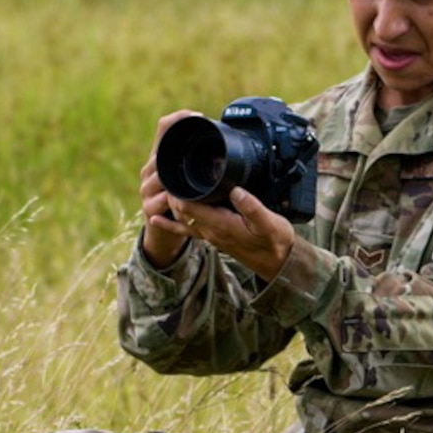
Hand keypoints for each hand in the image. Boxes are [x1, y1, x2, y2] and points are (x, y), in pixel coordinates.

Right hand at [138, 111, 200, 267]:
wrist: (163, 230)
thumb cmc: (179, 199)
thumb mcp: (185, 176)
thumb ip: (197, 158)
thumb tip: (224, 137)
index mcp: (160, 157)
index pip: (164, 127)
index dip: (178, 119)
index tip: (198, 116)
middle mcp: (150, 170)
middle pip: (162, 153)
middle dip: (180, 153)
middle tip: (204, 152)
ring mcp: (147, 189)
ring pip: (162, 178)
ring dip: (179, 182)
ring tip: (194, 183)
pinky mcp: (149, 208)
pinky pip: (163, 202)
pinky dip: (176, 203)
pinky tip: (185, 204)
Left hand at [139, 113, 295, 281]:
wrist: (277, 262)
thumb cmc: (274, 241)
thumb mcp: (269, 222)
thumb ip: (252, 207)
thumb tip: (236, 190)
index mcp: (220, 225)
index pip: (186, 206)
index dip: (176, 189)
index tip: (172, 170)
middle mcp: (209, 231)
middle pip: (179, 210)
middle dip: (171, 191)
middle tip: (167, 169)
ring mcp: (209, 235)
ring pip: (180, 217)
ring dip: (171, 202)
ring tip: (163, 182)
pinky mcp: (212, 237)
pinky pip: (185, 230)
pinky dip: (169, 223)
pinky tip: (155, 219)